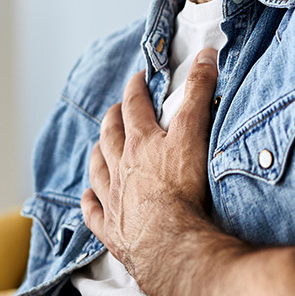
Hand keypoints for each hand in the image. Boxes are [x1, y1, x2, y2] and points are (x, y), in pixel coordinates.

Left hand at [82, 48, 218, 276]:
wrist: (169, 241)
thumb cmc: (183, 188)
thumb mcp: (195, 132)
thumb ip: (200, 92)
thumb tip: (206, 54)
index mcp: (141, 142)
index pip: (135, 107)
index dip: (136, 89)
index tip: (138, 78)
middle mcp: (121, 167)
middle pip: (111, 136)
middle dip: (114, 119)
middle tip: (116, 110)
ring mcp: (113, 199)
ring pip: (98, 170)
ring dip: (98, 155)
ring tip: (99, 147)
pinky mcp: (112, 229)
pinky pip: (93, 212)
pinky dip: (89, 202)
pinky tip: (88, 198)